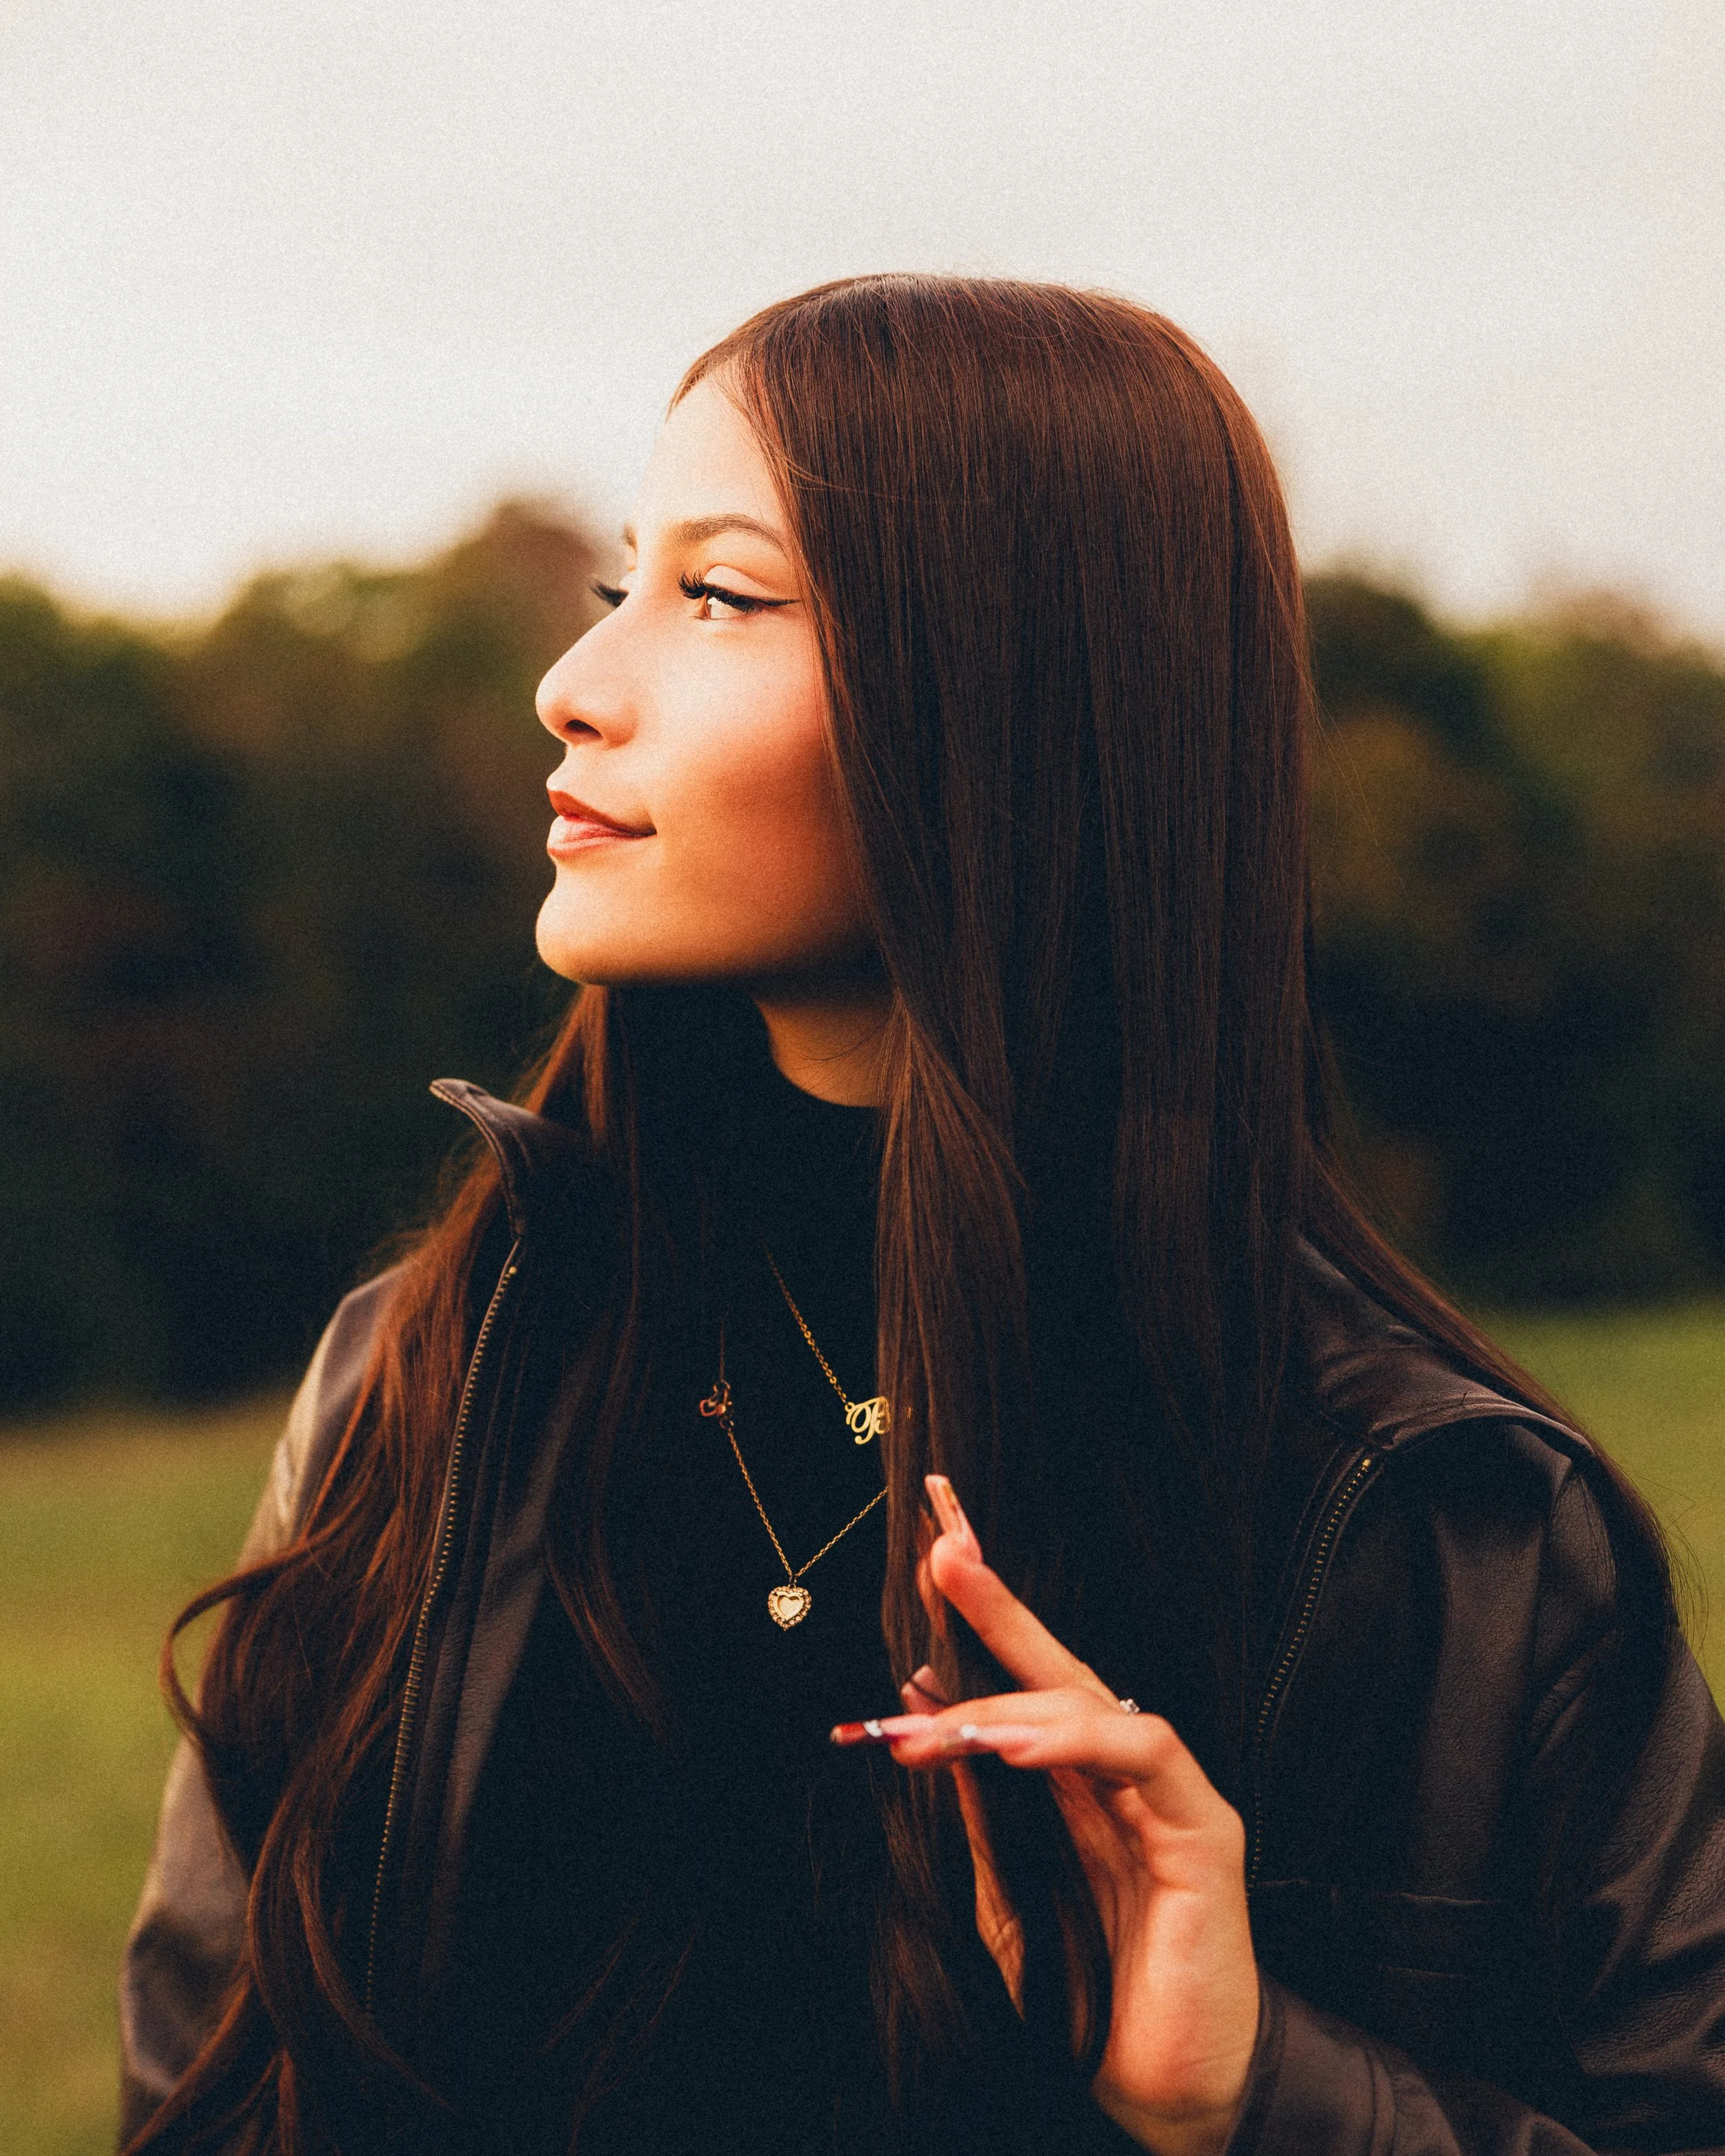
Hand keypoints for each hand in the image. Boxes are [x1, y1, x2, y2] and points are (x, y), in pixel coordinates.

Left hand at [847, 1474, 1259, 2155]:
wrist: (1168, 2094)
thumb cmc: (1091, 2002)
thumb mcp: (1006, 1896)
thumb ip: (974, 1808)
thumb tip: (920, 1711)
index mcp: (1079, 1787)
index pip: (1029, 1683)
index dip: (986, 1618)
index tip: (931, 1561)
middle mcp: (1125, 1776)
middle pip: (1061, 1670)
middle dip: (999, 1608)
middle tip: (940, 1558)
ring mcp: (1169, 1795)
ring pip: (1092, 1706)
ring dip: (1008, 1701)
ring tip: (937, 1721)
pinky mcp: (1203, 1830)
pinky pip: (1142, 1754)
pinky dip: (1075, 1741)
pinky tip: (1015, 1749)